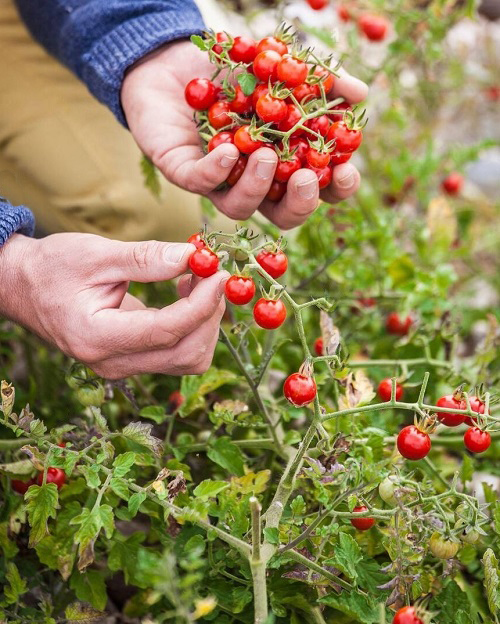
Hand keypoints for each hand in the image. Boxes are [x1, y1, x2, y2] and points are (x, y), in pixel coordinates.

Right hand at [0, 234, 227, 378]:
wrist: (25, 287)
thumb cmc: (53, 267)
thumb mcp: (96, 254)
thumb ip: (146, 258)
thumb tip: (193, 256)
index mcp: (97, 338)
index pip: (167, 331)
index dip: (202, 303)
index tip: (219, 274)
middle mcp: (112, 363)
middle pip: (186, 354)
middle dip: (209, 314)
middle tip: (211, 274)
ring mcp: (122, 366)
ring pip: (188, 359)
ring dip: (205, 322)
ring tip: (197, 282)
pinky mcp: (131, 360)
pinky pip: (177, 353)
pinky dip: (194, 327)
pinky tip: (186, 296)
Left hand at [121, 40, 368, 229]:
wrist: (174, 55)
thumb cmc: (233, 67)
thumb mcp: (282, 65)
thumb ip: (320, 79)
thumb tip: (359, 94)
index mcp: (285, 161)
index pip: (319, 188)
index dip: (336, 188)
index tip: (346, 171)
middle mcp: (254, 180)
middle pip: (282, 214)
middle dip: (299, 203)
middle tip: (306, 179)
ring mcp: (219, 180)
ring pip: (240, 207)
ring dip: (257, 187)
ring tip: (266, 155)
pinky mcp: (184, 171)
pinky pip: (201, 182)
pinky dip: (217, 170)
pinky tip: (229, 149)